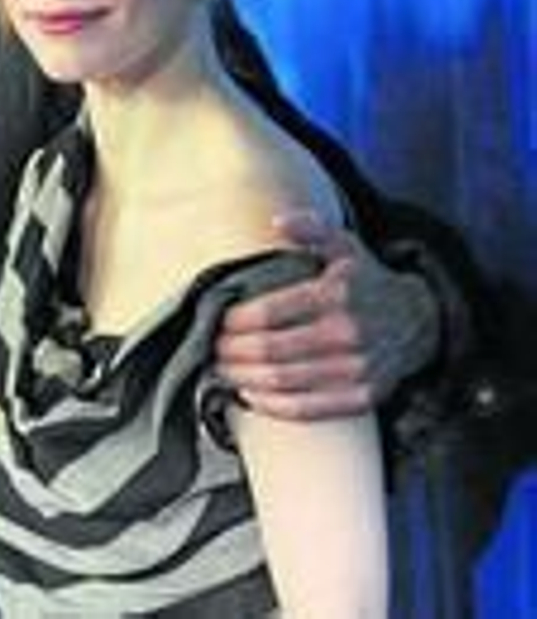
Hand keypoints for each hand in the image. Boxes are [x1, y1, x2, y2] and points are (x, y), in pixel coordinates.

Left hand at [214, 209, 440, 420]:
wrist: (420, 321)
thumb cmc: (366, 282)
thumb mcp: (343, 245)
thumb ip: (310, 229)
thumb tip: (278, 221)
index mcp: (336, 296)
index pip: (268, 313)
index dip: (233, 321)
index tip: (216, 321)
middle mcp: (348, 335)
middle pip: (269, 350)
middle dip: (231, 351)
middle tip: (211, 348)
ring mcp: (358, 370)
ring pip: (283, 382)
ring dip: (242, 378)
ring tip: (221, 370)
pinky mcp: (364, 397)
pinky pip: (307, 410)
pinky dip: (271, 405)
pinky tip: (250, 394)